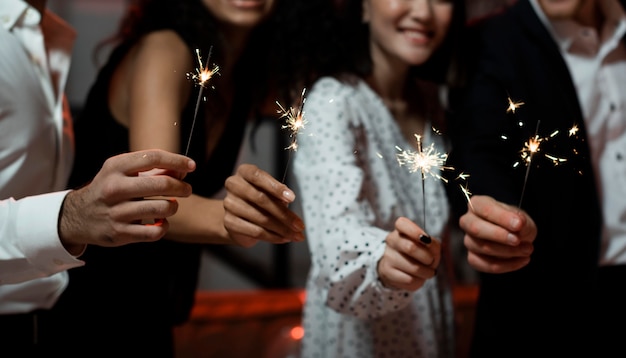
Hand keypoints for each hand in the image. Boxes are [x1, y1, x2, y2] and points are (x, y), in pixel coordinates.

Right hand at [59, 149, 194, 253]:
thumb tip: (183, 168)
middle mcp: (114, 188)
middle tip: (186, 189)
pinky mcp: (119, 233)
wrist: (78, 216)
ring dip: (173, 207)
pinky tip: (160, 221)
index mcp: (115, 168)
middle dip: (181, 187)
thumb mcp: (122, 172)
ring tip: (171, 205)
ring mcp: (116, 212)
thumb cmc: (110, 189)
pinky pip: (155, 231)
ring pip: (162, 208)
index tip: (191, 165)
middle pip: (162, 184)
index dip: (177, 160)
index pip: (153, 157)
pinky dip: (163, 226)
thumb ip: (152, 169)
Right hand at [223, 164, 304, 246]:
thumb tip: (287, 202)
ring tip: (295, 234)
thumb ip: (277, 195)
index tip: (292, 198)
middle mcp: (234, 185)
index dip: (275, 187)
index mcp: (244, 172)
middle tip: (299, 224)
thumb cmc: (257, 200)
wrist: (237, 217)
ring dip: (282, 229)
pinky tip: (284, 238)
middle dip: (284, 214)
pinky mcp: (229, 222)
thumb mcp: (269, 192)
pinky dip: (273, 237)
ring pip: (261, 218)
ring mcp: (229, 204)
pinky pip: (255, 231)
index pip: (258, 176)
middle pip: (261, 199)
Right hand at [377, 217, 439, 290]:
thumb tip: (429, 244)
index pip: (401, 223)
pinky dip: (419, 281)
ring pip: (413, 268)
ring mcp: (387, 257)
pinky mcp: (387, 272)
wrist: (398, 269)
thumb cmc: (418, 254)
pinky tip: (417, 277)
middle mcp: (391, 241)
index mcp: (400, 230)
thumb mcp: (428, 245)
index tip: (426, 239)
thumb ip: (433, 243)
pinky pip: (409, 280)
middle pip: (411, 248)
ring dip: (426, 272)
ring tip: (427, 272)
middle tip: (431, 261)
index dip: (415, 231)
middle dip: (427, 258)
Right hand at [459, 195, 536, 273]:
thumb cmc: (515, 223)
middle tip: (517, 240)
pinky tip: (521, 260)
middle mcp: (468, 221)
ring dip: (508, 251)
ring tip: (527, 250)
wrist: (517, 237)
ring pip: (483, 248)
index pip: (485, 209)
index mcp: (477, 204)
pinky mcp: (473, 258)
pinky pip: (486, 265)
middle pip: (476, 228)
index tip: (518, 224)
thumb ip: (520, 220)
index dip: (502, 218)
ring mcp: (469, 240)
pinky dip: (507, 265)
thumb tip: (518, 223)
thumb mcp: (522, 218)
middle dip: (499, 236)